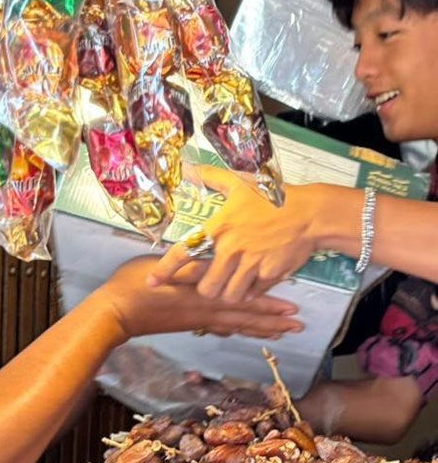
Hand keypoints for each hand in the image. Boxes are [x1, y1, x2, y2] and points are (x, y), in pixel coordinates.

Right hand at [96, 256, 302, 341]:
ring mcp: (196, 321)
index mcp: (204, 298)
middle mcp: (205, 312)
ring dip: (259, 329)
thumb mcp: (169, 271)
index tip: (294, 311)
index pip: (244, 303)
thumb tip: (222, 267)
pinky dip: (234, 329)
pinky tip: (239, 331)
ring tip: (280, 332)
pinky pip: (218, 328)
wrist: (115, 312)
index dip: (270, 307)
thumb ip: (195, 269)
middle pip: (246, 318)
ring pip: (235, 326)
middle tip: (299, 326)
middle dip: (273, 322)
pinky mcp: (187, 324)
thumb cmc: (137, 286)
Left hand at [148, 166, 319, 302]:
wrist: (309, 213)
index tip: (153, 282)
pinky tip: (252, 283)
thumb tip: (190, 167)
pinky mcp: (269, 275)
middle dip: (206, 289)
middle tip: (211, 284)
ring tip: (231, 286)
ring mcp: (251, 264)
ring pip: (228, 295)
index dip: (165, 270)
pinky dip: (250, 293)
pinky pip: (251, 294)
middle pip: (206, 286)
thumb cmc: (273, 197)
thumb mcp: (239, 183)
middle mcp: (231, 249)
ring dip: (228, 294)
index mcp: (219, 228)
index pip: (184, 253)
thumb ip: (211, 177)